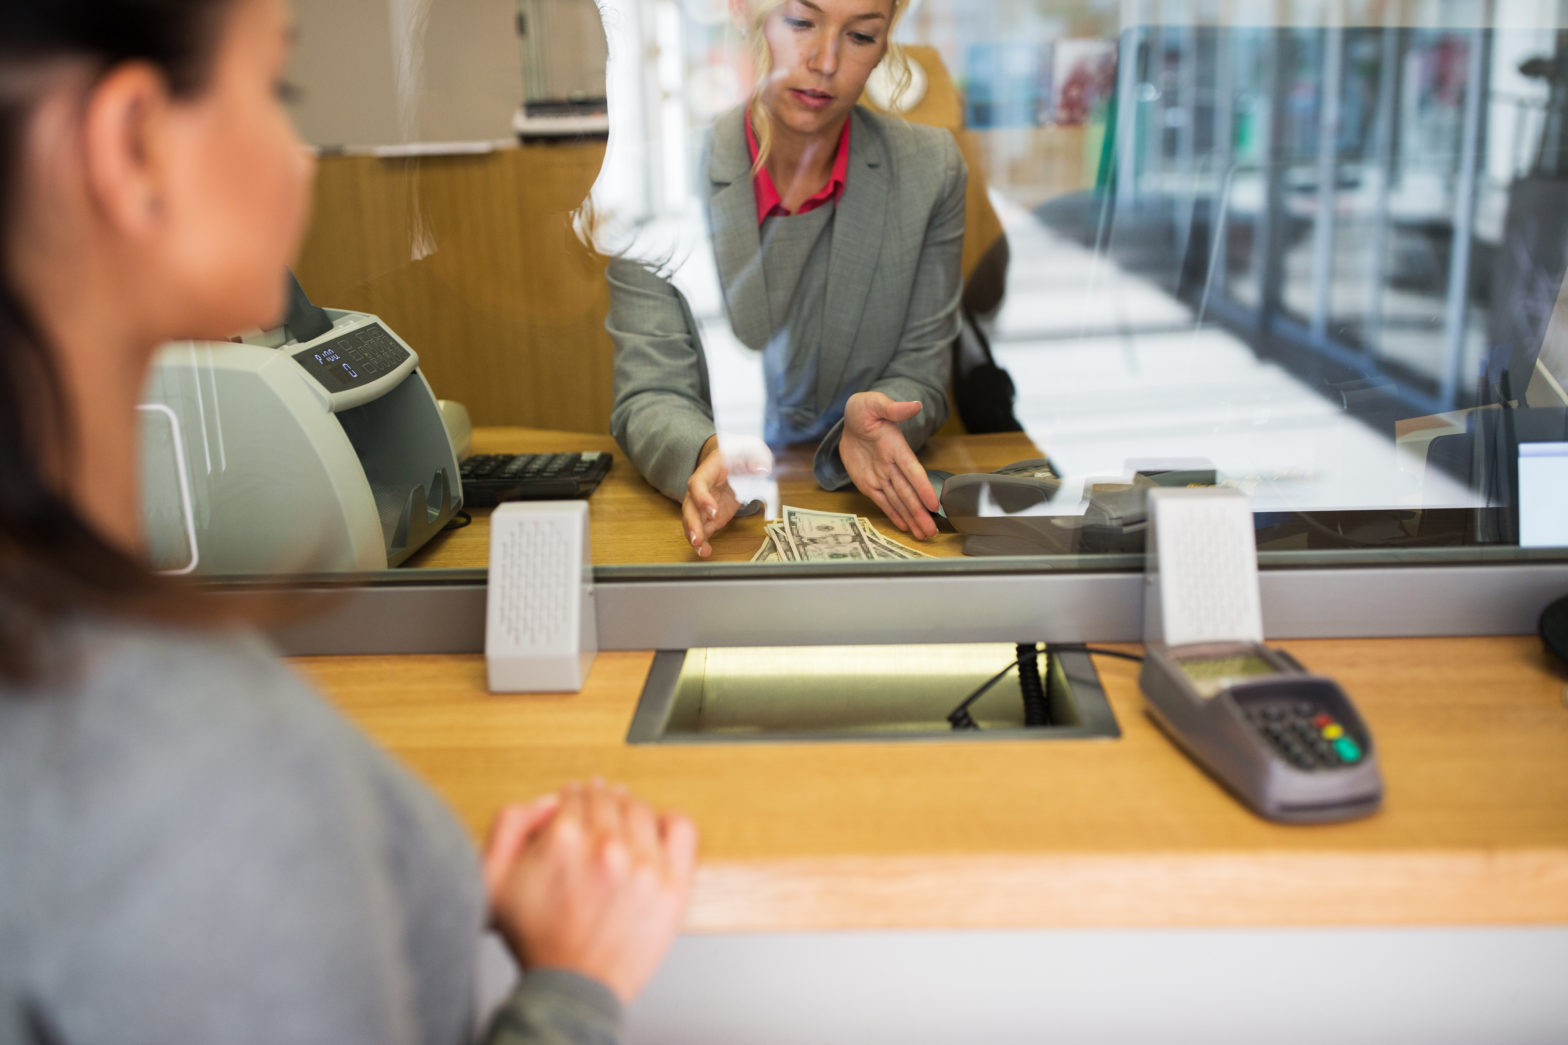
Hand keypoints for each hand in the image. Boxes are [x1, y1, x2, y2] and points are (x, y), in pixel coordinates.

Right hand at [483, 781, 698, 1004]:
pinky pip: (681, 830)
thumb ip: (510, 824)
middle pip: (606, 800)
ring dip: (629, 805)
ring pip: (640, 809)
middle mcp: (605, 847)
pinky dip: (670, 821)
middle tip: (597, 801)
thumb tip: (548, 802)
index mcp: (563, 841)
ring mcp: (643, 865)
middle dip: (598, 798)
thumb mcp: (494, 878)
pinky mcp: (672, 884)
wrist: (572, 987)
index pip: (575, 797)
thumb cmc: (535, 940)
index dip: (572, 797)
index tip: (574, 801)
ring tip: (623, 811)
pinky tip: (658, 827)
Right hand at [682, 435, 772, 557]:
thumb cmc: (740, 455)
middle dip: (692, 523)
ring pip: (691, 521)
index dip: (703, 498)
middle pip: (690, 506)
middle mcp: (700, 489)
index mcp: (708, 471)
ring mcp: (703, 504)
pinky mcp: (709, 517)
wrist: (734, 461)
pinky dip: (702, 542)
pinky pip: (702, 529)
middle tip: (697, 538)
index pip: (698, 484)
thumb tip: (761, 469)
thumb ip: (755, 459)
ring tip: (701, 550)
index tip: (713, 511)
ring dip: (694, 536)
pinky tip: (705, 552)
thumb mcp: (750, 451)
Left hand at [839, 391, 939, 538]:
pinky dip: (894, 515)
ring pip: (899, 501)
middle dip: (920, 513)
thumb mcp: (875, 403)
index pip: (913, 471)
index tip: (934, 504)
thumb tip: (915, 405)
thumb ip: (894, 408)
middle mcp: (892, 465)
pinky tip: (906, 527)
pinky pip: (883, 501)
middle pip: (909, 493)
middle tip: (933, 532)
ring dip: (911, 519)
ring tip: (924, 535)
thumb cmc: (865, 409)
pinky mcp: (869, 483)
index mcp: (896, 448)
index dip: (923, 488)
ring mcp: (882, 476)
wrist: (852, 419)